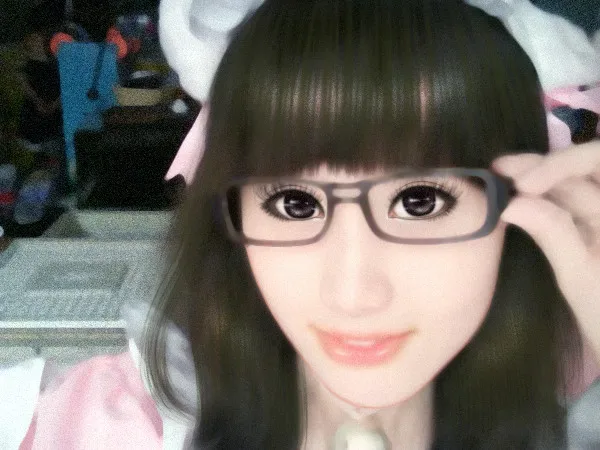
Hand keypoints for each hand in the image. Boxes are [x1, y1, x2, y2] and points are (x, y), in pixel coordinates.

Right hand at [492, 142, 599, 356]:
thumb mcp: (580, 278)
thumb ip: (552, 233)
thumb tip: (510, 202)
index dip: (564, 162)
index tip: (523, 184)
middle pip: (584, 168)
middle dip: (543, 165)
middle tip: (498, 169)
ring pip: (571, 183)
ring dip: (537, 176)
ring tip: (499, 176)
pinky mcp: (590, 227)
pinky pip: (565, 203)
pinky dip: (539, 197)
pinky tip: (514, 194)